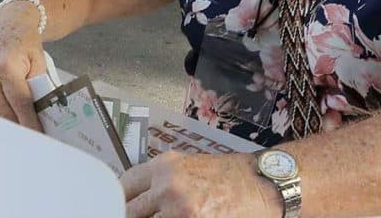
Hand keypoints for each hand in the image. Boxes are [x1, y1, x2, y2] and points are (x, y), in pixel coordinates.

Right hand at [0, 4, 47, 130]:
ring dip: (5, 120)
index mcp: (7, 67)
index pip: (20, 103)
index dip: (28, 122)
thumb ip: (39, 85)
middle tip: (29, 137)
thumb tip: (42, 112)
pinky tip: (6, 117)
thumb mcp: (39, 61)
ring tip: (18, 130)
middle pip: (3, 109)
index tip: (36, 134)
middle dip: (17, 125)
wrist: (8, 22)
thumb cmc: (26, 41)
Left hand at [121, 152, 281, 217]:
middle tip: (139, 217)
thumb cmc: (229, 177)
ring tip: (166, 217)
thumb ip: (160, 182)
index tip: (119, 209)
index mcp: (163, 167)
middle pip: (130, 212)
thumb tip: (136, 200)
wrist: (262, 184)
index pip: (123, 187)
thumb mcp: (187, 168)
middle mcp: (167, 186)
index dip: (120, 203)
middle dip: (134, 217)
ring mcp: (179, 210)